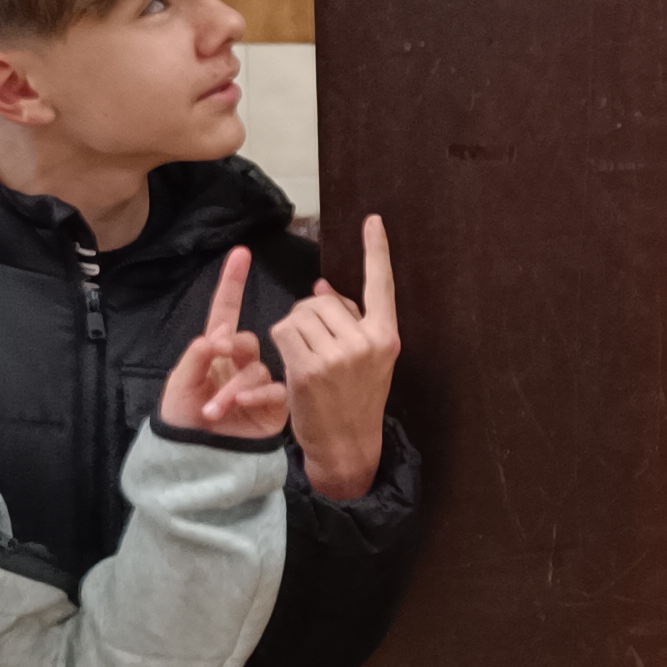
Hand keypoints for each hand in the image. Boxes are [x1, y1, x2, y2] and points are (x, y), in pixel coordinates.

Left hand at [158, 246, 292, 441]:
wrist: (196, 460)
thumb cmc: (183, 420)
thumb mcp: (179, 386)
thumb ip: (196, 358)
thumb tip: (217, 335)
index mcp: (214, 354)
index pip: (226, 311)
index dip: (233, 283)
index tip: (241, 253)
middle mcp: (238, 365)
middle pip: (246, 341)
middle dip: (230, 348)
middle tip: (218, 356)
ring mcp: (257, 385)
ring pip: (255, 370)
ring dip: (232, 388)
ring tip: (213, 411)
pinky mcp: (273, 407)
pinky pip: (273, 391)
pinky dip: (257, 396)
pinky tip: (239, 407)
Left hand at [271, 217, 399, 499]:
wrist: (347, 446)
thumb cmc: (354, 402)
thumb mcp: (366, 361)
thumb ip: (349, 323)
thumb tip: (322, 286)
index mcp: (386, 337)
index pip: (382, 285)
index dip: (376, 251)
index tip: (373, 220)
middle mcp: (366, 342)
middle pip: (323, 299)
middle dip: (311, 312)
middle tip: (313, 342)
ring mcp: (339, 356)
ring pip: (301, 313)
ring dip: (293, 328)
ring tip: (303, 355)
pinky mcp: (310, 368)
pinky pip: (284, 331)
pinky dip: (280, 341)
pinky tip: (290, 363)